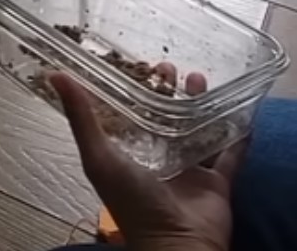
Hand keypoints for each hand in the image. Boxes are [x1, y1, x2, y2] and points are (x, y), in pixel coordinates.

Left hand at [53, 73, 244, 250]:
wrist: (178, 245)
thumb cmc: (134, 204)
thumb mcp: (101, 158)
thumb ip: (81, 118)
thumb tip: (55, 75)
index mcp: (130, 155)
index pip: (132, 114)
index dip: (135, 89)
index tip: (139, 63)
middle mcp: (159, 161)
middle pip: (165, 118)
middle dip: (168, 92)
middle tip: (170, 67)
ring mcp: (190, 172)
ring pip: (197, 130)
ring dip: (199, 105)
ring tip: (199, 78)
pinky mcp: (217, 183)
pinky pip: (230, 154)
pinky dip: (237, 134)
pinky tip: (241, 111)